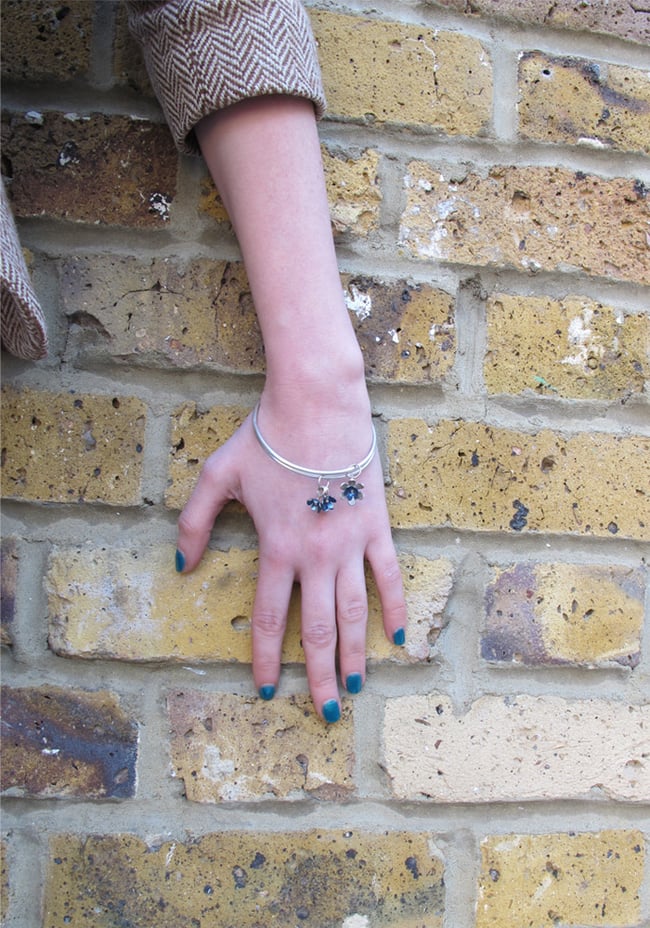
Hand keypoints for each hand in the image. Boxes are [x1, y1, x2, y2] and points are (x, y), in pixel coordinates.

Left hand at [175, 393, 406, 721]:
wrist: (317, 404)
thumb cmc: (267, 438)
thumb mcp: (217, 475)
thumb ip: (194, 523)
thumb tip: (182, 567)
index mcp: (276, 549)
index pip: (272, 618)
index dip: (269, 658)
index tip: (269, 689)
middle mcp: (315, 556)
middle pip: (319, 628)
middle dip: (321, 674)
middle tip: (327, 711)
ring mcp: (350, 543)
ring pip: (355, 611)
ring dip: (357, 652)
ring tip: (359, 685)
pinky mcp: (376, 526)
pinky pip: (389, 574)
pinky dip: (395, 606)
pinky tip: (398, 636)